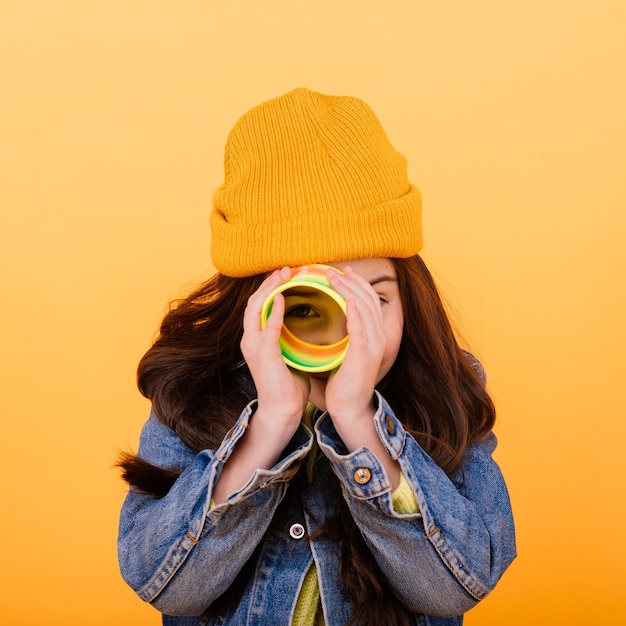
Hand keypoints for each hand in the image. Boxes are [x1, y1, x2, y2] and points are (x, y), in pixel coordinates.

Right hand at [241, 268, 310, 431]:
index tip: (287, 274)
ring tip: (283, 274)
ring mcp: (254, 347)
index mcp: (257, 339)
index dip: (271, 287)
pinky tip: (283, 298)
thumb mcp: (289, 354)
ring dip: (270, 289)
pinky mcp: (263, 355)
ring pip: (256, 309)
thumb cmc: (289, 385)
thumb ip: (290, 337)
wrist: (283, 411)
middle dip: (269, 282)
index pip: (260, 305)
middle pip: (254, 301)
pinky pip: (267, 329)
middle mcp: (251, 339)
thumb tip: (306, 322)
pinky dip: (274, 312)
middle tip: (286, 267)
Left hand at [323, 266, 386, 421]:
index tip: (342, 272)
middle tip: (334, 270)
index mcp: (374, 335)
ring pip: (365, 309)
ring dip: (349, 290)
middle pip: (368, 300)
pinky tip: (350, 301)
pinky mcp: (363, 355)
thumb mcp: (347, 353)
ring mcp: (373, 346)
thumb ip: (345, 335)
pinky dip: (356, 313)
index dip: (357, 284)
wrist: (349, 408)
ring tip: (334, 277)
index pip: (369, 301)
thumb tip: (331, 319)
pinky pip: (361, 329)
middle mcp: (378, 337)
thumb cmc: (344, 382)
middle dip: (352, 282)